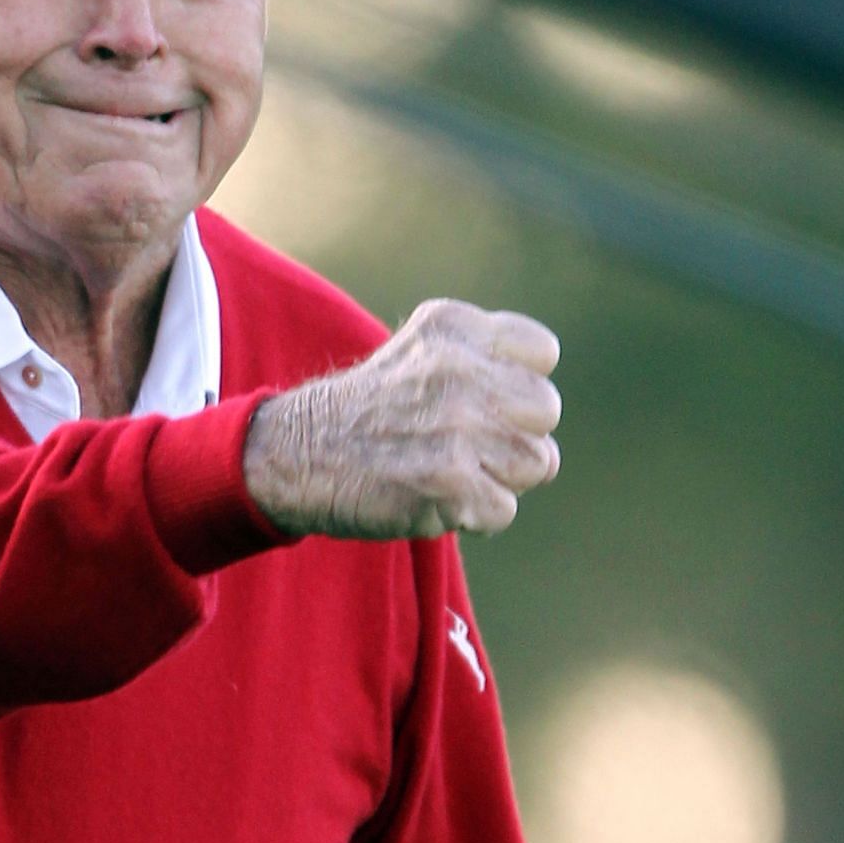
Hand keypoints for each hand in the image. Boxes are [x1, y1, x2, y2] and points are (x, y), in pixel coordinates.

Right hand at [243, 299, 560, 539]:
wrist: (298, 455)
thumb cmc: (369, 410)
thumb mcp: (420, 351)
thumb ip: (483, 358)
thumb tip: (541, 401)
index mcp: (452, 328)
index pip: (541, 353)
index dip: (519, 384)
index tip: (483, 399)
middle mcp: (457, 370)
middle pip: (546, 409)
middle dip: (516, 433)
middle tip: (467, 443)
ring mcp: (456, 427)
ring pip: (536, 463)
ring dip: (499, 477)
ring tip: (450, 469)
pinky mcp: (450, 483)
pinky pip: (503, 509)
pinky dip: (474, 515)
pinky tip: (435, 497)